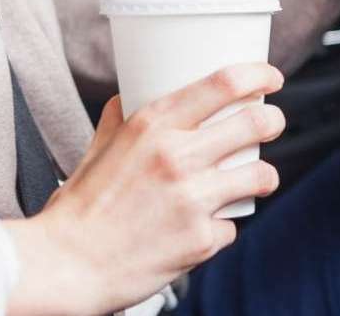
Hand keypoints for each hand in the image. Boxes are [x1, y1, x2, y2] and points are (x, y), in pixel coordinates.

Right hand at [4, 64, 285, 315]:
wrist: (66, 266)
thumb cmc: (78, 208)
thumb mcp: (98, 149)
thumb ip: (119, 120)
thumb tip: (129, 95)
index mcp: (152, 125)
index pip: (224, 83)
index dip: (259, 75)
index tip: (270, 78)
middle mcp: (177, 156)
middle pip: (257, 122)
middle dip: (274, 120)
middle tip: (272, 123)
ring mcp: (194, 198)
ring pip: (261, 175)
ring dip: (264, 176)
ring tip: (256, 178)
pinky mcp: (201, 239)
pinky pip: (231, 226)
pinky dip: (221, 227)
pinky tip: (204, 228)